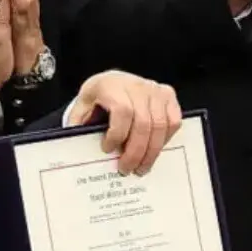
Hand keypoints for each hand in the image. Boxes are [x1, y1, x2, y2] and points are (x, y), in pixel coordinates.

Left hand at [66, 70, 182, 175]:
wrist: (112, 80)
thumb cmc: (97, 96)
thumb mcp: (81, 107)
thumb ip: (78, 125)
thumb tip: (78, 150)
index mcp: (112, 85)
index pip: (122, 111)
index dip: (117, 133)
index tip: (107, 149)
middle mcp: (136, 85)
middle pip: (144, 123)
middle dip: (135, 151)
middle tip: (126, 169)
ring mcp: (155, 89)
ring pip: (160, 125)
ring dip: (151, 152)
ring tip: (140, 167)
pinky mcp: (167, 95)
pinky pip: (173, 121)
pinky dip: (164, 140)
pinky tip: (152, 151)